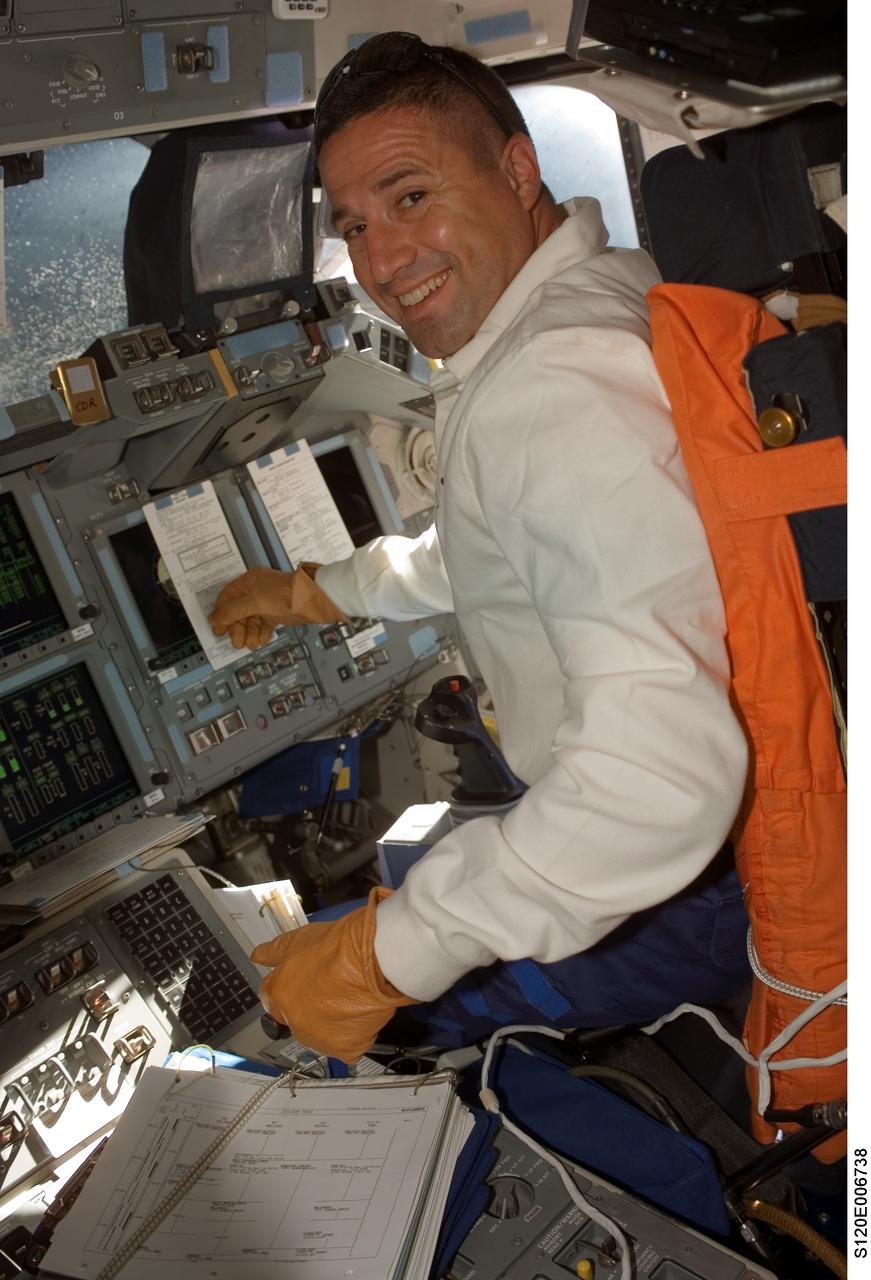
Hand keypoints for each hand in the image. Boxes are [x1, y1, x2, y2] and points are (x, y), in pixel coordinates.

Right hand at [209, 565, 345, 650]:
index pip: (227, 597)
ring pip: (252, 620)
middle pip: (239, 611)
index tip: (218, 629)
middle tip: (237, 641)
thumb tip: (215, 618)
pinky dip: (261, 633)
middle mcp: (257, 590)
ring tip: (251, 644)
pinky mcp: (277, 612)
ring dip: (250, 633)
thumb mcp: (255, 602)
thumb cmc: (287, 594)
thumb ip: (233, 611)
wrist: (315, 600)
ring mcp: (268, 601)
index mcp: (249, 581)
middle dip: (237, 628)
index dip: (221, 614)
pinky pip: (264, 624)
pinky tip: (261, 640)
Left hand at [251, 888, 416, 1062]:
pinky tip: (358, 1014)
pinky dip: (351, 1034)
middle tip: (329, 987)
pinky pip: (345, 1046)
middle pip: (296, 1018)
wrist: (374, 960)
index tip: (303, 980)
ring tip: (347, 998)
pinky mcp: (345, 1048)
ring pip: (320, 1034)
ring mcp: (320, 1038)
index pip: (273, 998)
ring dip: (328, 1022)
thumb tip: (258, 956)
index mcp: (279, 996)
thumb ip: (273, 952)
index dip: (289, 985)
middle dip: (308, 1005)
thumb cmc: (340, 947)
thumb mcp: (298, 939)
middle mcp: (295, 1022)